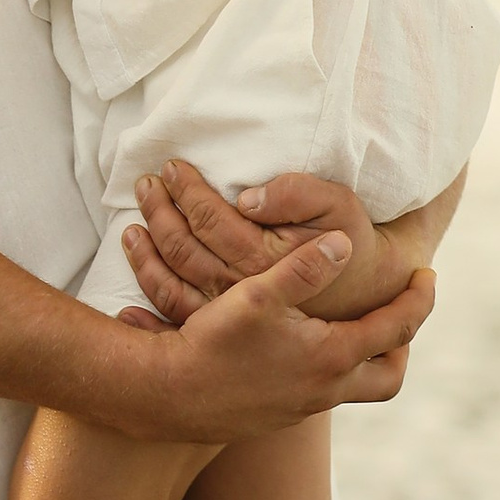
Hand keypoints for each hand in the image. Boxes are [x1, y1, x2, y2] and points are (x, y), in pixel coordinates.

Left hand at [120, 162, 388, 325]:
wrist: (368, 296)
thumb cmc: (350, 241)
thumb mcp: (339, 206)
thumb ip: (297, 194)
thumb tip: (246, 198)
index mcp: (265, 260)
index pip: (210, 219)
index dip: (186, 189)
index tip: (172, 166)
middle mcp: (242, 292)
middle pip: (183, 248)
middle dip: (159, 210)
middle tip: (146, 182)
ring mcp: (230, 316)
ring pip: (171, 282)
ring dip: (145, 249)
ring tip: (135, 218)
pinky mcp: (224, 332)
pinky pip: (174, 316)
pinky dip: (147, 297)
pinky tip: (131, 280)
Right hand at [145, 227, 433, 430]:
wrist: (165, 397)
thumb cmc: (210, 344)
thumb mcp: (258, 294)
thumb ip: (304, 267)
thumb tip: (345, 245)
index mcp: (332, 358)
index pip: (397, 327)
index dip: (418, 298)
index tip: (428, 275)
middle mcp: (325, 390)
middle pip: (390, 376)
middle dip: (402, 344)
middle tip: (400, 316)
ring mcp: (302, 408)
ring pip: (355, 387)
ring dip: (364, 356)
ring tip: (355, 325)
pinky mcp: (278, 415)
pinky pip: (322, 392)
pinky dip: (330, 368)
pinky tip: (305, 345)